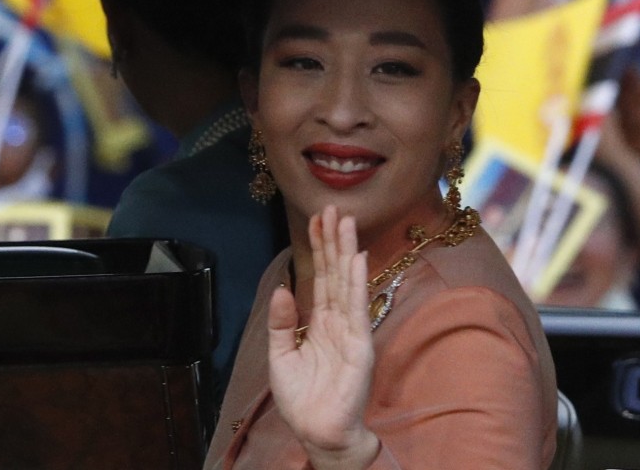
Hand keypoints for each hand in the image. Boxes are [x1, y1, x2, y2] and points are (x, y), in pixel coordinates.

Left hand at [268, 205, 378, 468]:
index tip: (317, 218)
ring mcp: (351, 330)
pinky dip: (357, 283)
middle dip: (333, 240)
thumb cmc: (302, 398)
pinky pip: (357, 308)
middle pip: (335, 272)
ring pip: (347, 283)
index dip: (318, 248)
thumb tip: (283, 288)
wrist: (316, 432)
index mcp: (320, 321)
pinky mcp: (359, 345)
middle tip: (333, 206)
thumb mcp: (280, 355)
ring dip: (347, 251)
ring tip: (347, 222)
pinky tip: (358, 259)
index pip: (320, 277)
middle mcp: (337, 320)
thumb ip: (281, 322)